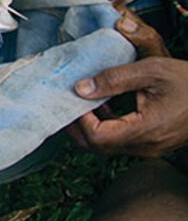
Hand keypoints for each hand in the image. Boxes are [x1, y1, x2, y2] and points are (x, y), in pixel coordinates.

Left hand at [69, 7, 187, 156]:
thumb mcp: (152, 71)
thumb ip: (114, 79)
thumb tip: (80, 88)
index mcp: (146, 131)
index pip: (97, 137)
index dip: (79, 119)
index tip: (72, 97)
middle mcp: (145, 147)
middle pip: (96, 146)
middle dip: (77, 124)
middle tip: (67, 100)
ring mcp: (149, 149)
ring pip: (106, 145)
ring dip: (90, 124)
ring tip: (83, 98)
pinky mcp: (151, 144)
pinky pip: (119, 140)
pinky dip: (105, 125)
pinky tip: (103, 103)